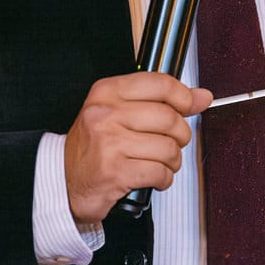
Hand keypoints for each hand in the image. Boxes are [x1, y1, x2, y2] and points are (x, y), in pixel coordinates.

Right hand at [64, 73, 211, 222]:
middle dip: (180, 135)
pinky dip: (164, 179)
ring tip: (161, 162)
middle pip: (169, 118)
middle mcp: (106, 115)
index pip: (159, 84)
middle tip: (173, 141)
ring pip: (168, 148)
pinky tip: (153, 177)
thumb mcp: (119, 112)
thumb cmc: (92, 146)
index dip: (183, 96)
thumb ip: (160, 101)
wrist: (63, 180)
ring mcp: (109, 144)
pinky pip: (159, 173)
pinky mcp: (115, 172)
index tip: (189, 106)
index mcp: (106, 93)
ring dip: (172, 160)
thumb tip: (201, 96)